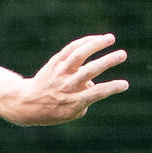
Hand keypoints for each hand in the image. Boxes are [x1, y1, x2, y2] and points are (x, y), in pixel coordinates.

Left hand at [13, 33, 127, 124]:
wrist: (27, 103)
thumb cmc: (53, 110)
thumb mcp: (70, 114)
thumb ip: (86, 101)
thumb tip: (93, 84)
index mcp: (72, 101)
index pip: (96, 94)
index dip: (111, 88)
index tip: (125, 84)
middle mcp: (66, 86)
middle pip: (89, 71)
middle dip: (107, 62)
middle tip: (123, 54)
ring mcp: (60, 72)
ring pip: (79, 54)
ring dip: (96, 44)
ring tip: (111, 38)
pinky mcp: (55, 62)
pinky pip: (71, 48)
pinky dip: (85, 42)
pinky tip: (98, 39)